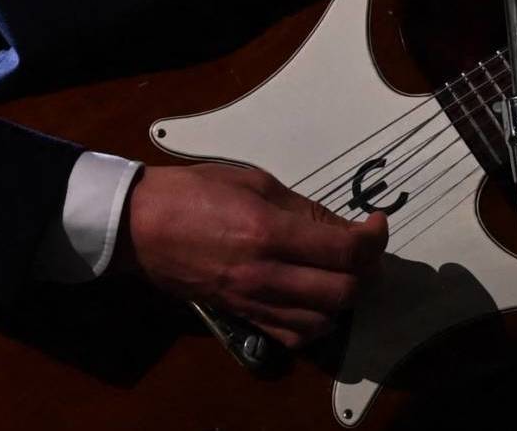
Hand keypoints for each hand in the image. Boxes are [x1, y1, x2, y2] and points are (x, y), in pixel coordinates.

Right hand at [114, 161, 387, 347]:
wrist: (141, 226)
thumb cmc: (193, 192)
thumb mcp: (254, 182)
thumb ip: (303, 209)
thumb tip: (343, 227)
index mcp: (268, 232)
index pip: (344, 251)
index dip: (373, 239)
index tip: (376, 224)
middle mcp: (265, 274)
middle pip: (342, 292)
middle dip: (365, 270)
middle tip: (363, 249)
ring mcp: (252, 301)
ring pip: (322, 321)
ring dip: (342, 299)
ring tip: (340, 273)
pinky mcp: (241, 316)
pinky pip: (293, 335)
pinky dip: (315, 322)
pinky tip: (314, 298)